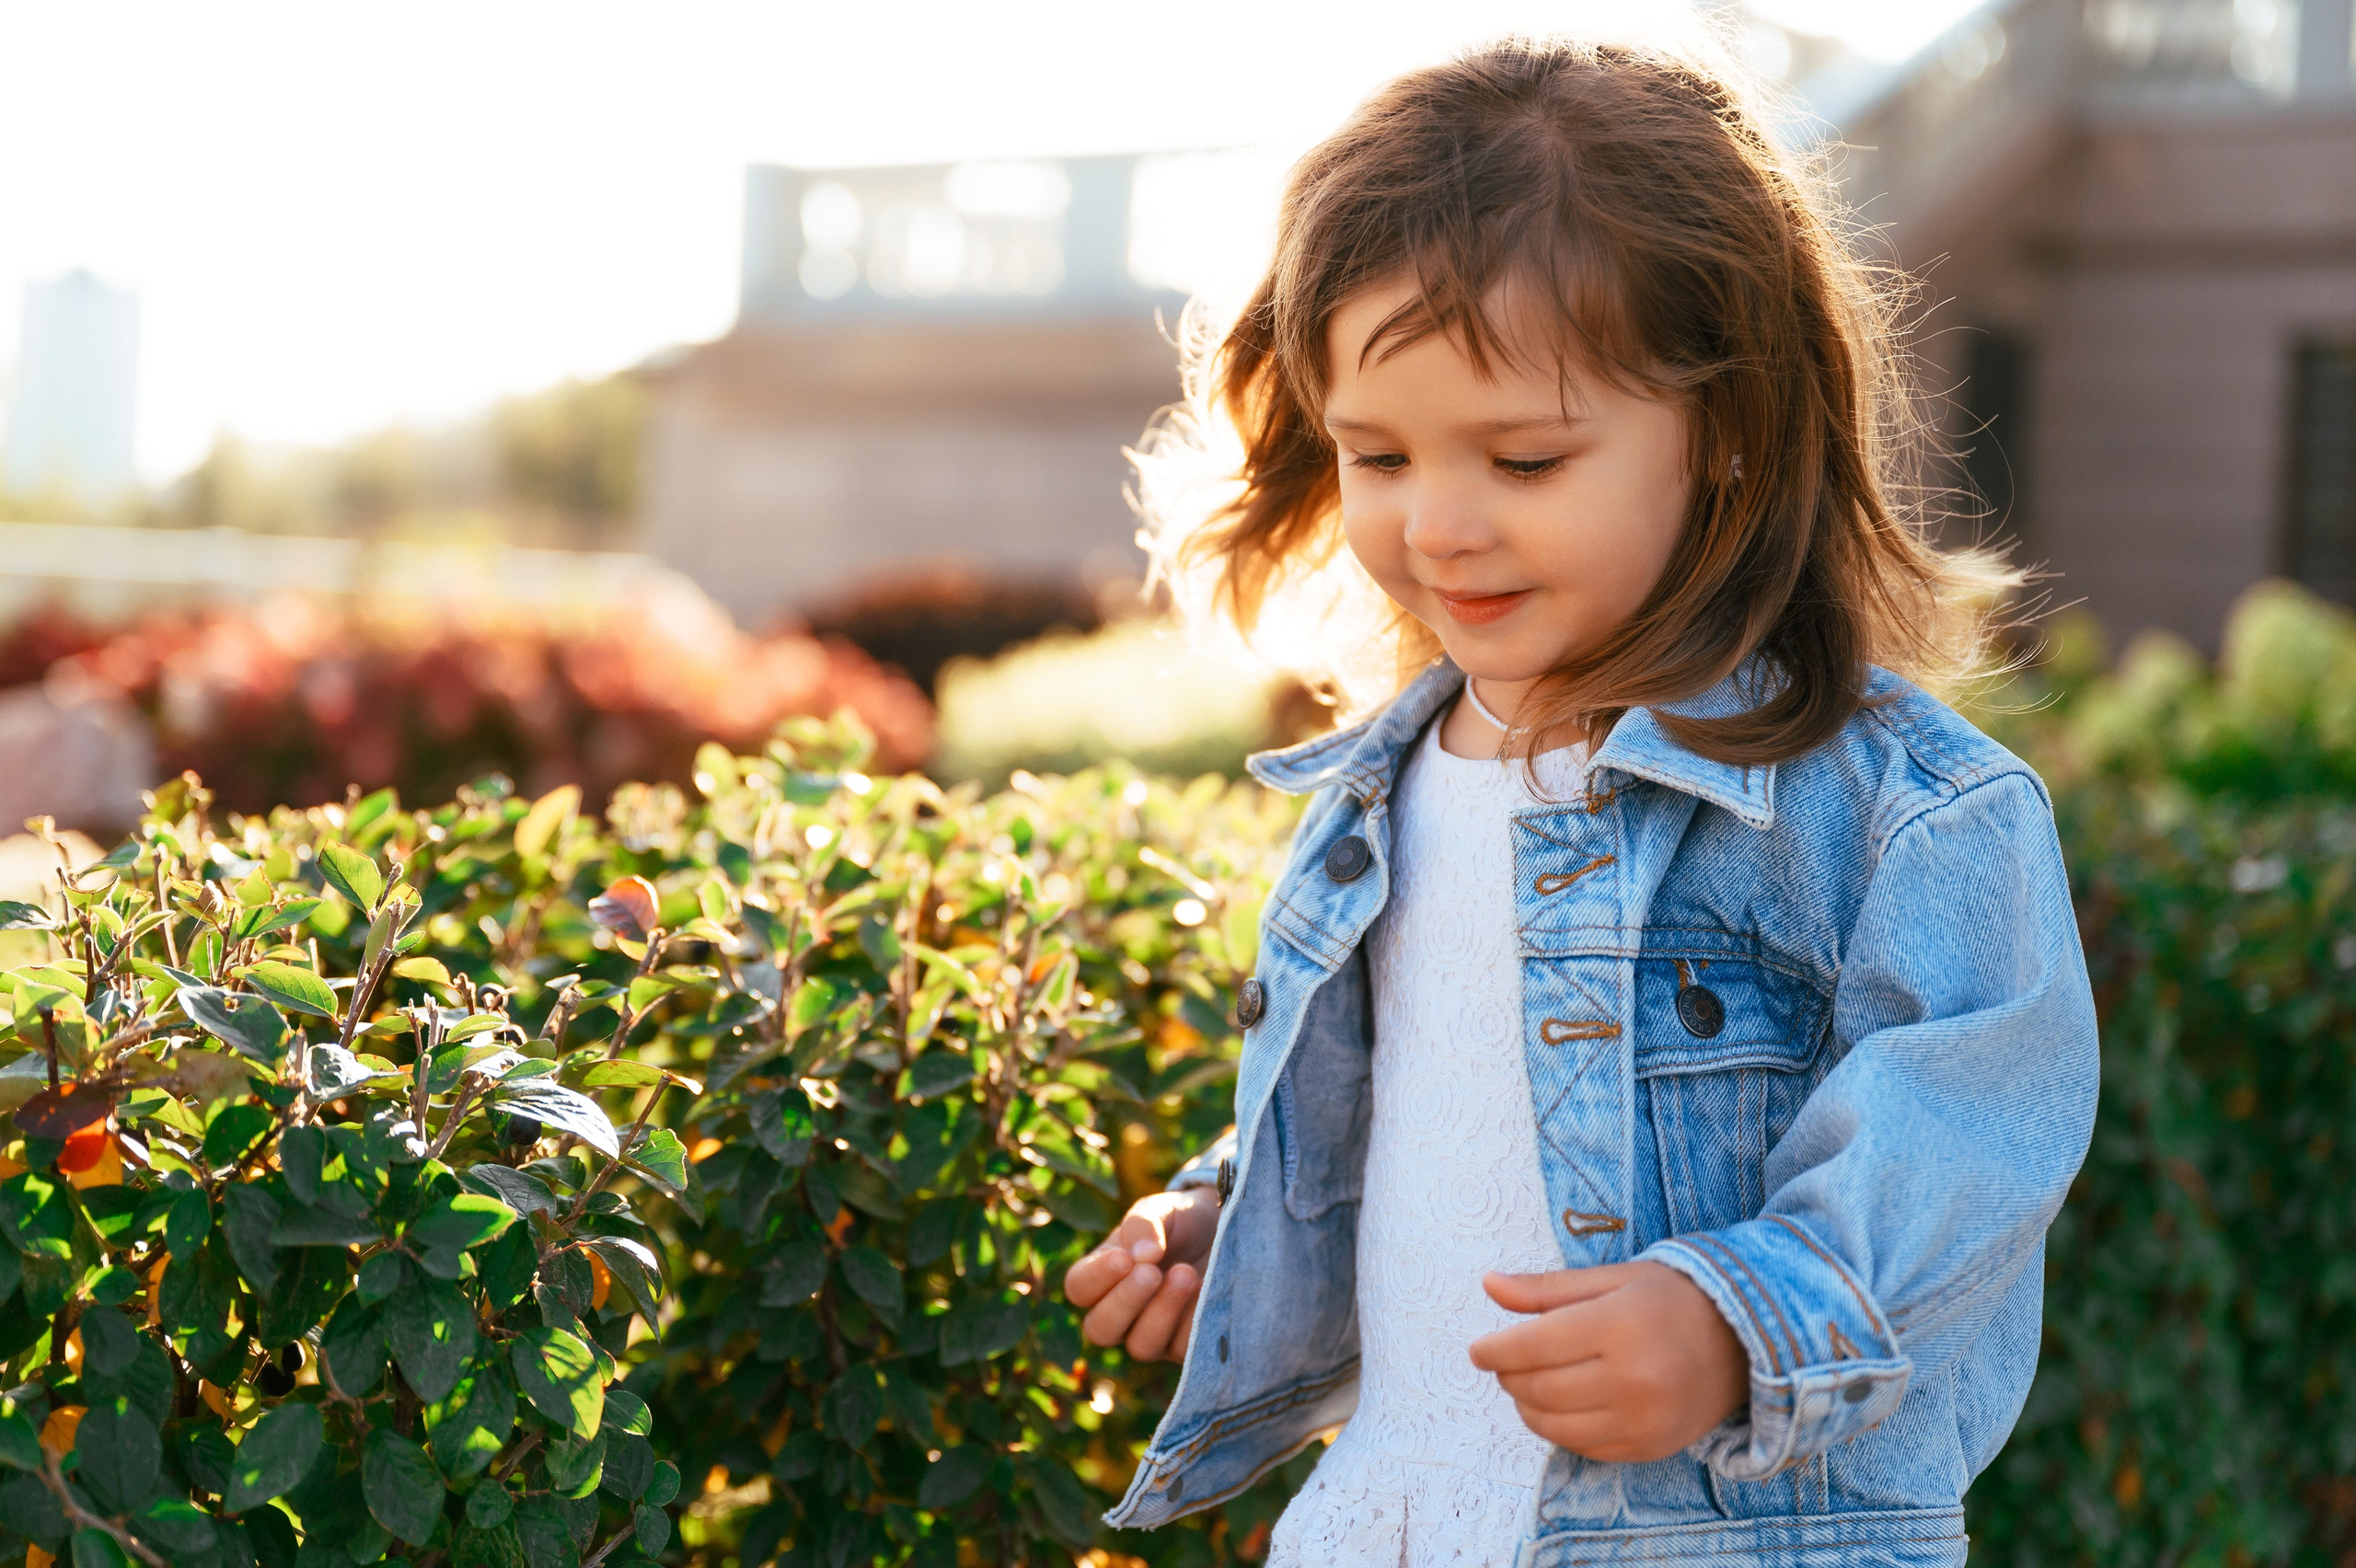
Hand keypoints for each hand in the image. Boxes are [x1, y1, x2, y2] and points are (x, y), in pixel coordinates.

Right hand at [1062, 1187, 1219, 1361]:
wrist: (1224, 1231)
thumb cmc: (1180, 1221)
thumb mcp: (1160, 1210)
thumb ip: (1144, 1224)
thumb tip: (1144, 1255)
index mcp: (1102, 1275)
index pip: (1079, 1288)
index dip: (1096, 1278)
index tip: (1124, 1258)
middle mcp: (1121, 1312)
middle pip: (1101, 1329)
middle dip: (1126, 1302)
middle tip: (1152, 1272)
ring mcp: (1152, 1334)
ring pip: (1141, 1346)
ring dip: (1163, 1312)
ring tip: (1186, 1274)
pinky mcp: (1185, 1346)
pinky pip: (1183, 1349)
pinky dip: (1193, 1321)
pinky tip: (1207, 1291)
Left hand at [1467, 1261, 1747, 1463]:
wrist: (1742, 1343)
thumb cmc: (1671, 1300)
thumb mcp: (1612, 1280)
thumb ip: (1547, 1288)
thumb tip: (1489, 1285)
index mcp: (1619, 1325)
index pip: (1533, 1347)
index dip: (1495, 1350)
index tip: (1477, 1350)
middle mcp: (1632, 1379)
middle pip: (1538, 1388)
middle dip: (1508, 1376)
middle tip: (1505, 1361)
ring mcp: (1642, 1420)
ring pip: (1553, 1425)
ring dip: (1527, 1406)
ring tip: (1529, 1383)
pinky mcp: (1648, 1447)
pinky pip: (1582, 1447)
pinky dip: (1559, 1429)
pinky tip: (1563, 1404)